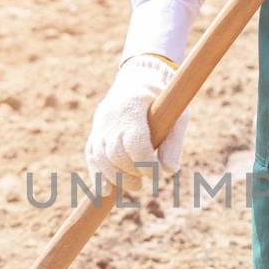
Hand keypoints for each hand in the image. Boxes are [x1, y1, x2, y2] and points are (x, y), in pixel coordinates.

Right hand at [84, 54, 187, 194]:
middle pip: (115, 153)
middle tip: (145, 182)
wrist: (137, 78)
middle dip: (131, 173)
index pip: (134, 142)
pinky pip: (91, 155)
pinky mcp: (95, 130)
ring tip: (134, 185)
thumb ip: (173, 141)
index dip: (145, 163)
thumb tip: (170, 170)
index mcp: (133, 105)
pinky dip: (97, 174)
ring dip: (116, 178)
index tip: (157, 174)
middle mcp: (112, 114)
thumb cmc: (162, 97)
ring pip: (100, 157)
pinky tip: (106, 190)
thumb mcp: (177, 113)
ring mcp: (100, 122)